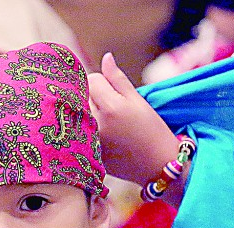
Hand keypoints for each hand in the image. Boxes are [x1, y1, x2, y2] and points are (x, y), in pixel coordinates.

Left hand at [88, 52, 178, 185]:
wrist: (156, 165)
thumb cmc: (151, 130)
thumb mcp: (138, 101)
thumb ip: (118, 79)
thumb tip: (105, 57)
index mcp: (111, 108)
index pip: (91, 80)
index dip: (102, 81)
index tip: (113, 92)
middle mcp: (96, 124)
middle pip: (81, 95)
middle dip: (92, 97)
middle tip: (110, 108)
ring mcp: (89, 141)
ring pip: (77, 113)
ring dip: (86, 113)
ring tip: (107, 123)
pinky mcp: (86, 153)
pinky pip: (77, 132)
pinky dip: (85, 130)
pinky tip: (103, 137)